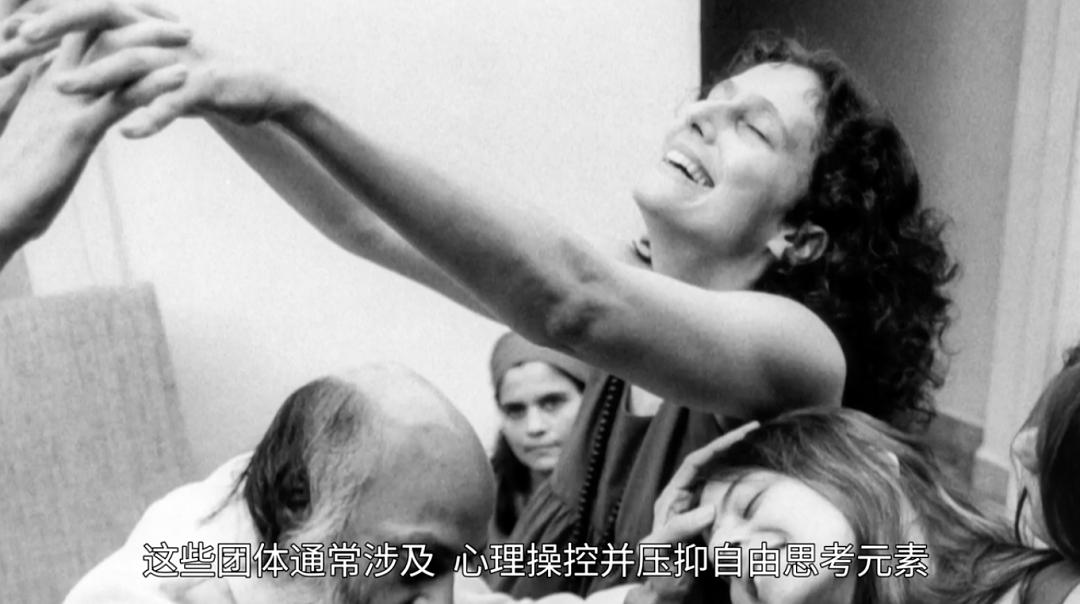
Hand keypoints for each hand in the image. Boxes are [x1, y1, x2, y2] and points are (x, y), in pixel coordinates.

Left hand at [0, 0, 302, 136]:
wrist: (268, 89)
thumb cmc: (210, 78)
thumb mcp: (162, 64)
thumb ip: (125, 60)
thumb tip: (83, 62)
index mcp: (147, 25)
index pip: (92, 7)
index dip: (52, 13)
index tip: (11, 29)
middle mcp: (163, 34)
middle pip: (105, 15)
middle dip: (60, 24)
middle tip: (19, 40)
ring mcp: (185, 59)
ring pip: (134, 60)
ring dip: (96, 73)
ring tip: (62, 88)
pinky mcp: (209, 86)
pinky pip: (176, 100)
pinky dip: (152, 117)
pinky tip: (129, 134)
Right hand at [0, 30, 185, 257]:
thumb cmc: (12, 180)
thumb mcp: (33, 132)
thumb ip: (40, 103)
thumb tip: (49, 86)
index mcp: (40, 81)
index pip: (76, 32)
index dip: (110, 17)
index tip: (146, 12)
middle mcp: (51, 83)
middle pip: (94, 31)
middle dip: (136, 17)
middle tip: (176, 15)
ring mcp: (63, 104)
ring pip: (112, 56)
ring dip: (154, 41)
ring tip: (188, 34)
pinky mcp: (75, 132)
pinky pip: (120, 99)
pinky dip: (155, 84)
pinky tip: (182, 77)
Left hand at [627, 422, 757, 603]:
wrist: (670, 595)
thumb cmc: (660, 572)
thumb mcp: (660, 550)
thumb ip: (678, 529)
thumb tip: (708, 508)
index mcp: (672, 498)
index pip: (695, 462)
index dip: (716, 446)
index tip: (740, 433)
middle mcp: (686, 498)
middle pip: (710, 464)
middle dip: (731, 445)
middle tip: (755, 428)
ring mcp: (701, 509)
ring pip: (722, 478)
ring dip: (740, 462)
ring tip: (761, 446)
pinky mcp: (714, 523)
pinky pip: (731, 498)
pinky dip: (745, 487)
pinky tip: (762, 482)